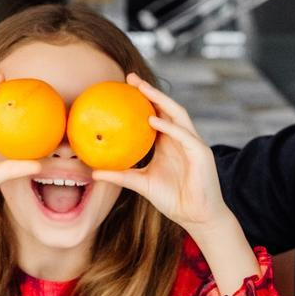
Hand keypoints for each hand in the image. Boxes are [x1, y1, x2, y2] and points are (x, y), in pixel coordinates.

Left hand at [85, 76, 255, 293]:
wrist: (196, 217)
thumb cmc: (172, 199)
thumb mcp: (140, 184)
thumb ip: (120, 175)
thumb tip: (93, 172)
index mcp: (168, 142)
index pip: (155, 113)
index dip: (142, 99)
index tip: (123, 87)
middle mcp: (181, 138)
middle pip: (166, 107)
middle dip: (150, 91)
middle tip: (131, 78)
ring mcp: (192, 143)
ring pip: (178, 114)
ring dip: (161, 100)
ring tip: (143, 89)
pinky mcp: (201, 153)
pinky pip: (184, 135)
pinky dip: (169, 126)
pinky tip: (153, 119)